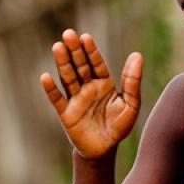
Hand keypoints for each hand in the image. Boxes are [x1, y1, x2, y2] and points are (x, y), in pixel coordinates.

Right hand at [40, 30, 142, 158]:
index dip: (91, 51)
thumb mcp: (131, 104)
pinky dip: (51, 89)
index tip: (86, 37)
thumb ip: (132, 81)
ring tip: (57, 47)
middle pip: (80, 66)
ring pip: (68, 78)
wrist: (105, 149)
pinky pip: (57, 99)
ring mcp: (75, 99)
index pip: (96, 63)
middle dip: (75, 51)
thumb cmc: (119, 126)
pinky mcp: (66, 113)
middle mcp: (88, 88)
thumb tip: (137, 54)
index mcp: (104, 84)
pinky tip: (46, 77)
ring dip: (63, 63)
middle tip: (68, 34)